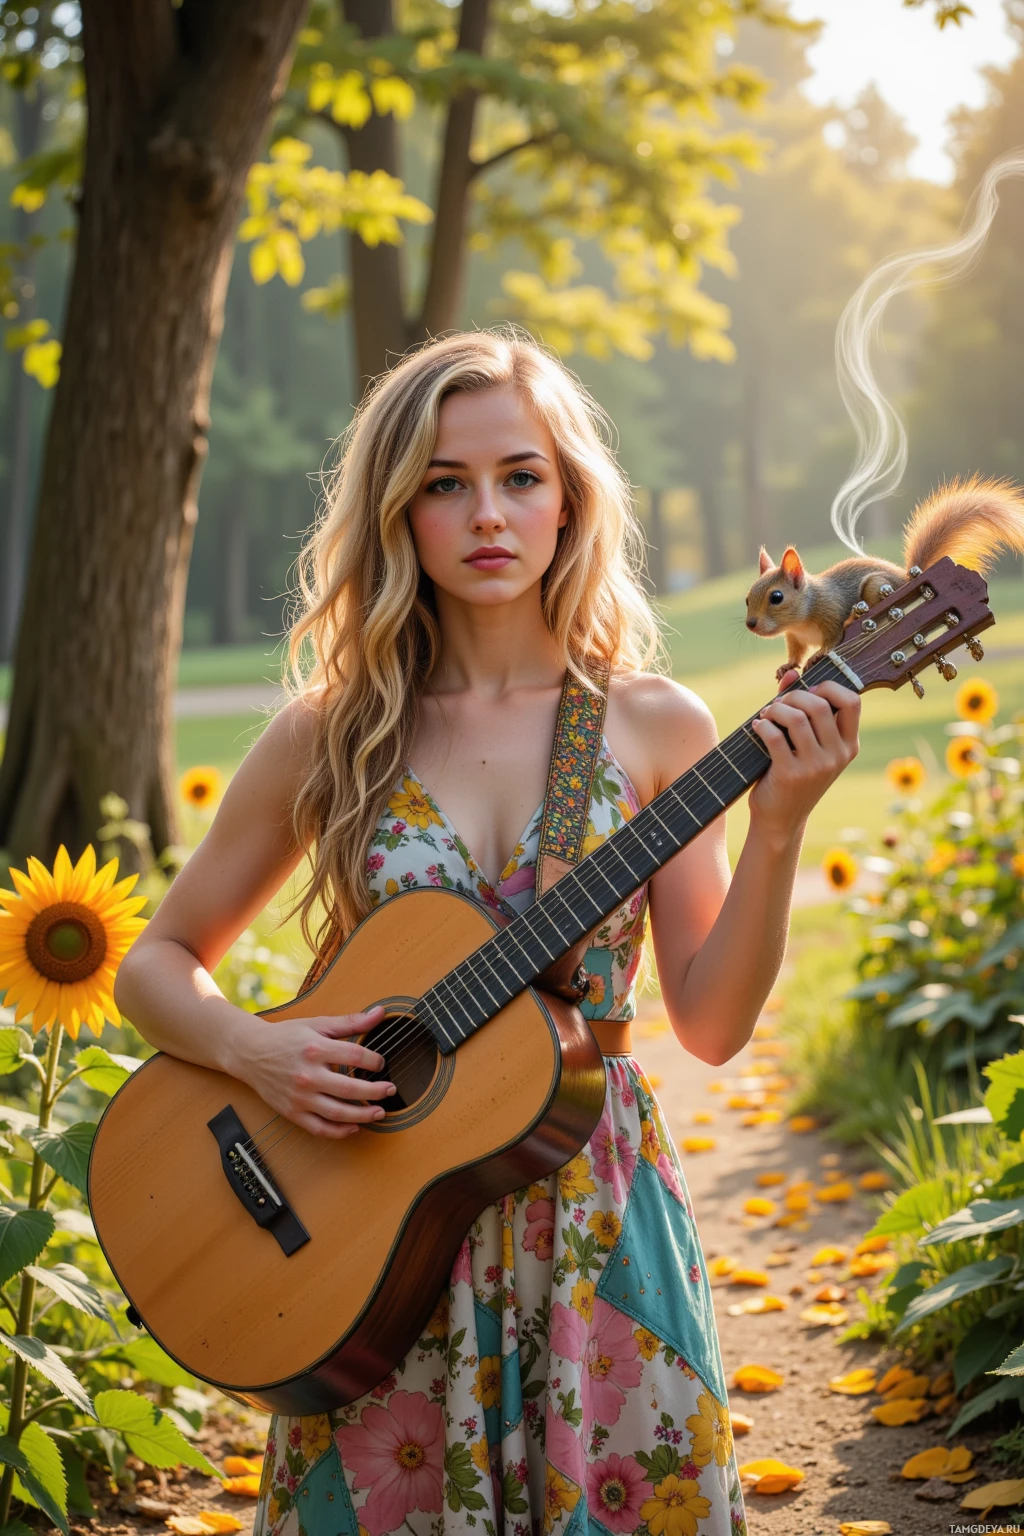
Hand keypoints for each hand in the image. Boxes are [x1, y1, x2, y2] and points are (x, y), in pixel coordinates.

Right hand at [238, 1003, 394, 1137]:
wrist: (250, 1052)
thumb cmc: (286, 1037)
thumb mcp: (317, 1024)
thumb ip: (350, 1022)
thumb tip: (379, 1013)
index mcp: (315, 1049)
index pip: (355, 1056)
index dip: (374, 1061)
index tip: (381, 1063)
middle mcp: (308, 1075)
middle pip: (350, 1089)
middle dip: (376, 1092)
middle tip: (390, 1090)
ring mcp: (299, 1097)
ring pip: (337, 1112)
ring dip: (363, 1115)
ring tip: (380, 1112)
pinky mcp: (292, 1112)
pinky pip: (319, 1128)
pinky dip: (339, 1131)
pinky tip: (354, 1127)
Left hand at [748, 673, 859, 843]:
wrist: (781, 820)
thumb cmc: (793, 776)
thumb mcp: (805, 745)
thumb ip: (800, 708)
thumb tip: (790, 673)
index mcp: (848, 746)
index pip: (853, 702)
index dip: (830, 687)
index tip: (809, 691)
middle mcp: (837, 756)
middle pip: (820, 705)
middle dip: (794, 696)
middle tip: (778, 704)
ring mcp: (816, 766)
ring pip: (796, 718)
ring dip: (775, 709)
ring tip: (766, 715)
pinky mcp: (791, 774)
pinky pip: (775, 736)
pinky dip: (762, 725)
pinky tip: (757, 727)